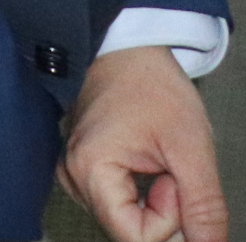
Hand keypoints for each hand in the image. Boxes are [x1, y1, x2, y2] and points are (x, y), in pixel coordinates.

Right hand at [63, 44, 226, 241]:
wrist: (126, 52)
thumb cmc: (151, 87)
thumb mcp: (191, 147)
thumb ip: (203, 206)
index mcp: (90, 171)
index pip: (136, 236)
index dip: (169, 218)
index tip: (175, 179)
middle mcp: (73, 178)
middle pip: (129, 230)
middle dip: (163, 210)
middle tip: (170, 169)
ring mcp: (74, 176)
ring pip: (126, 220)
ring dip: (153, 203)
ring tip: (157, 162)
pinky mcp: (82, 173)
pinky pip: (119, 206)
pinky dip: (142, 196)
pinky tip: (146, 168)